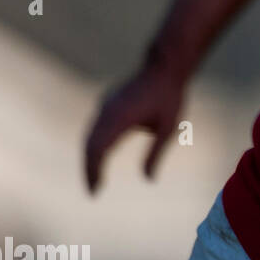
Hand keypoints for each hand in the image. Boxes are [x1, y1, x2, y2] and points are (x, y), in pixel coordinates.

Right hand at [84, 62, 185, 191]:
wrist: (164, 68)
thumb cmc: (169, 98)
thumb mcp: (168, 128)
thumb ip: (156, 153)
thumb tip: (148, 179)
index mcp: (120, 117)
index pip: (99, 149)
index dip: (94, 170)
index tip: (96, 189)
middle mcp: (107, 111)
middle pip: (89, 145)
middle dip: (89, 169)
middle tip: (94, 191)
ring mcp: (105, 106)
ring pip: (90, 136)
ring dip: (90, 158)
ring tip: (96, 180)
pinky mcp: (107, 104)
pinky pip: (95, 128)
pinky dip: (94, 145)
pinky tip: (100, 158)